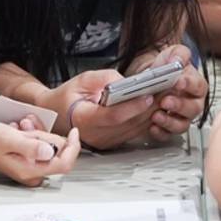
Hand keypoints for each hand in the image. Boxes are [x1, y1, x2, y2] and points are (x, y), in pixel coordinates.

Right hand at [0, 122, 80, 186]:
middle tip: (26, 127)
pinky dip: (32, 135)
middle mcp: (32, 173)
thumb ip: (30, 147)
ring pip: (47, 146)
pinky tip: (19, 130)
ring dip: (37, 133)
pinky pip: (39, 145)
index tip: (74, 131)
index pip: (64, 163)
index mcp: (30, 171)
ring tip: (19, 128)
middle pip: (56, 152)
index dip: (73, 147)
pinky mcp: (26, 160)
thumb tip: (51, 152)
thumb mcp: (9, 139)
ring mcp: (29, 167)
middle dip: (45, 135)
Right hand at [40, 69, 154, 148]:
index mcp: (84, 119)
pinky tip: (153, 106)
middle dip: (149, 107)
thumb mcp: (82, 80)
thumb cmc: (66, 97)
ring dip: (151, 113)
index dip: (132, 106)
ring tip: (163, 96)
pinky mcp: (111, 142)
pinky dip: (144, 119)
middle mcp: (95, 135)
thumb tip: (127, 82)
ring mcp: (104, 141)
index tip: (147, 95)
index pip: (113, 116)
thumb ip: (104, 78)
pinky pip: (132, 132)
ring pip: (134, 129)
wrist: (55, 114)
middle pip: (129, 123)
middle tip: (165, 91)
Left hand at [141, 45, 208, 141]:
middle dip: (179, 106)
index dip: (189, 85)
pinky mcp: (169, 127)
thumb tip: (178, 61)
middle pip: (193, 109)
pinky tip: (152, 127)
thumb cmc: (166, 66)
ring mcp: (181, 116)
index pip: (198, 86)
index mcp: (196, 85)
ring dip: (169, 121)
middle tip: (165, 101)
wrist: (151, 76)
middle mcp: (192, 103)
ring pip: (182, 125)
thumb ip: (179, 54)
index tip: (178, 82)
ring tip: (156, 115)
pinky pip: (167, 134)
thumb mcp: (173, 53)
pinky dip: (160, 132)